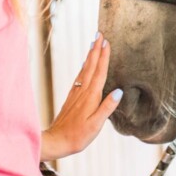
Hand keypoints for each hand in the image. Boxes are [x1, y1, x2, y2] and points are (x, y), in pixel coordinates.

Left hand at [41, 33, 122, 160]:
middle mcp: (83, 91)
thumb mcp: (96, 125)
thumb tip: (119, 91)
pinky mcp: (72, 97)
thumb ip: (107, 107)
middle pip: (91, 66)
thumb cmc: (78, 136)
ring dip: (90, 55)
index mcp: (91, 96)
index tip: (107, 42)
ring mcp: (76, 93)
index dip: (104, 57)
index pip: (100, 72)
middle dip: (96, 49)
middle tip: (99, 34)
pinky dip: (84, 66)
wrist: (56, 141)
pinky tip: (85, 64)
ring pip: (85, 69)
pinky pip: (80, 76)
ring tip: (94, 43)